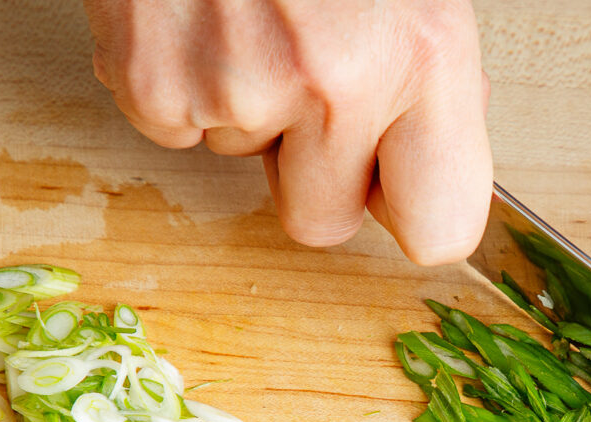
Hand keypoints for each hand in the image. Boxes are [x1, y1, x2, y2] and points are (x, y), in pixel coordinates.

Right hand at [83, 0, 492, 264]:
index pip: (439, 231)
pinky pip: (176, 131)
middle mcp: (336, 79)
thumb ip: (427, 84)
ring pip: (243, 170)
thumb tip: (425, 165)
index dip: (410, 212)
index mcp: (421, 51)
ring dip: (249, 113)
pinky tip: (202, 18)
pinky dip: (185, 85)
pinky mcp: (151, 83)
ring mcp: (236, 86)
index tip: (396, 189)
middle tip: (309, 86)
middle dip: (313, 172)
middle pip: (321, 225)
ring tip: (251, 16)